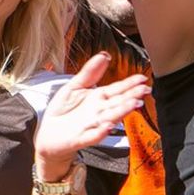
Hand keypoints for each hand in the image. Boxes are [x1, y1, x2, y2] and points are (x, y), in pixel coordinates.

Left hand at [34, 52, 150, 179]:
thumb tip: (104, 56)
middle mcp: (99, 112)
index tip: (142, 78)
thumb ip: (90, 72)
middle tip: (144, 90)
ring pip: (110, 118)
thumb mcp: (75, 86)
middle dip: (131, 96)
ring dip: (122, 112)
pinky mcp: (82, 138)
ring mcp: (92, 125)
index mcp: (98, 98)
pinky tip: (107, 126)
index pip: (117, 89)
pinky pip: (93, 136)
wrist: (49, 134)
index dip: (130, 84)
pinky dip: (100, 132)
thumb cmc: (62, 111)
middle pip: (118, 103)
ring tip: (133, 104)